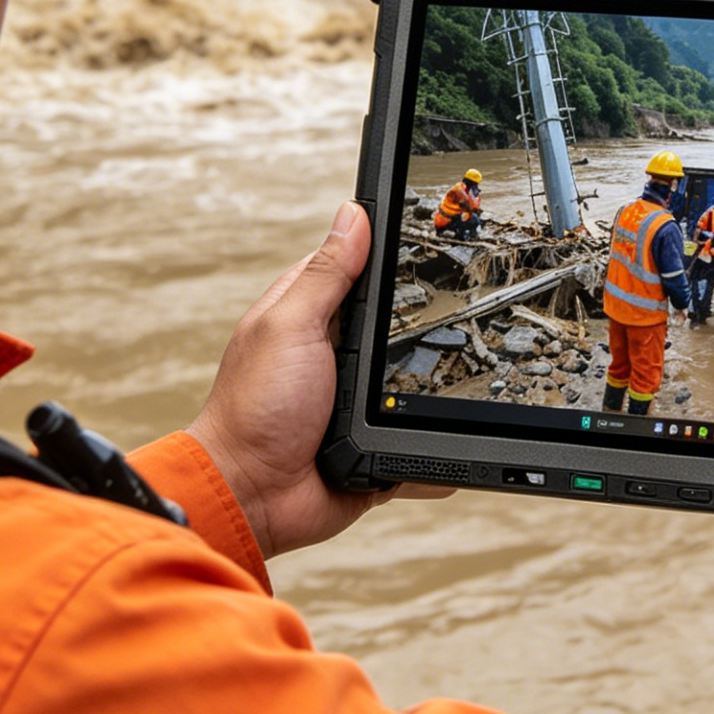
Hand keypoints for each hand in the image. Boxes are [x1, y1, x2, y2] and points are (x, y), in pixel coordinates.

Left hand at [190, 202, 447, 559]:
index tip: (433, 235)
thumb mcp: (290, 327)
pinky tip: (454, 426)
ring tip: (457, 374)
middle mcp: (336, 354)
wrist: (253, 498)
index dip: (389, 252)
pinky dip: (433, 436)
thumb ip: (325, 276)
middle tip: (461, 308)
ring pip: (415, 377)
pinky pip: (418, 435)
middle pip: (399, 321)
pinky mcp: (375, 443)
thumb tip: (352, 215)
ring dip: (431, 381)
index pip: (359, 267)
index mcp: (311, 316)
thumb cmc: (252, 411)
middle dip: (425, 322)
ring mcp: (358, 400)